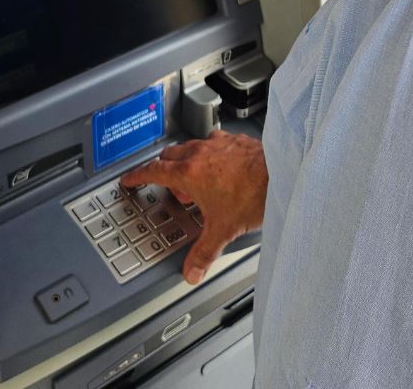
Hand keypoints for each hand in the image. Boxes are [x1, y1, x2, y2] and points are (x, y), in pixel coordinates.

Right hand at [121, 131, 266, 284]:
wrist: (282, 174)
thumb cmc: (254, 194)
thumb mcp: (223, 229)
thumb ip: (204, 252)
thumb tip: (192, 270)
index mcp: (189, 173)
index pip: (153, 171)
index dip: (138, 175)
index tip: (130, 179)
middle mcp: (201, 154)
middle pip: (170, 155)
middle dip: (164, 168)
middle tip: (168, 184)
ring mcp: (219, 145)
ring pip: (192, 146)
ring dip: (188, 159)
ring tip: (197, 178)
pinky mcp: (237, 141)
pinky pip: (216, 142)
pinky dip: (212, 153)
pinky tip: (223, 165)